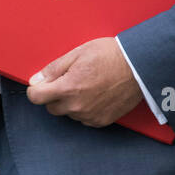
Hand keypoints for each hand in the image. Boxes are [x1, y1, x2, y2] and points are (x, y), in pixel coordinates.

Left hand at [24, 37, 142, 126]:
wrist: (139, 66)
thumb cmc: (110, 55)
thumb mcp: (78, 53)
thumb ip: (53, 69)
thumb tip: (35, 80)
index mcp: (68, 88)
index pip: (36, 97)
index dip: (36, 89)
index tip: (41, 84)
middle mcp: (77, 106)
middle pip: (51, 107)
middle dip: (54, 95)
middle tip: (68, 80)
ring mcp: (89, 116)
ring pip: (68, 113)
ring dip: (70, 103)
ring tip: (86, 86)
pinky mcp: (101, 121)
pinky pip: (83, 119)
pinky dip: (84, 110)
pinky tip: (95, 95)